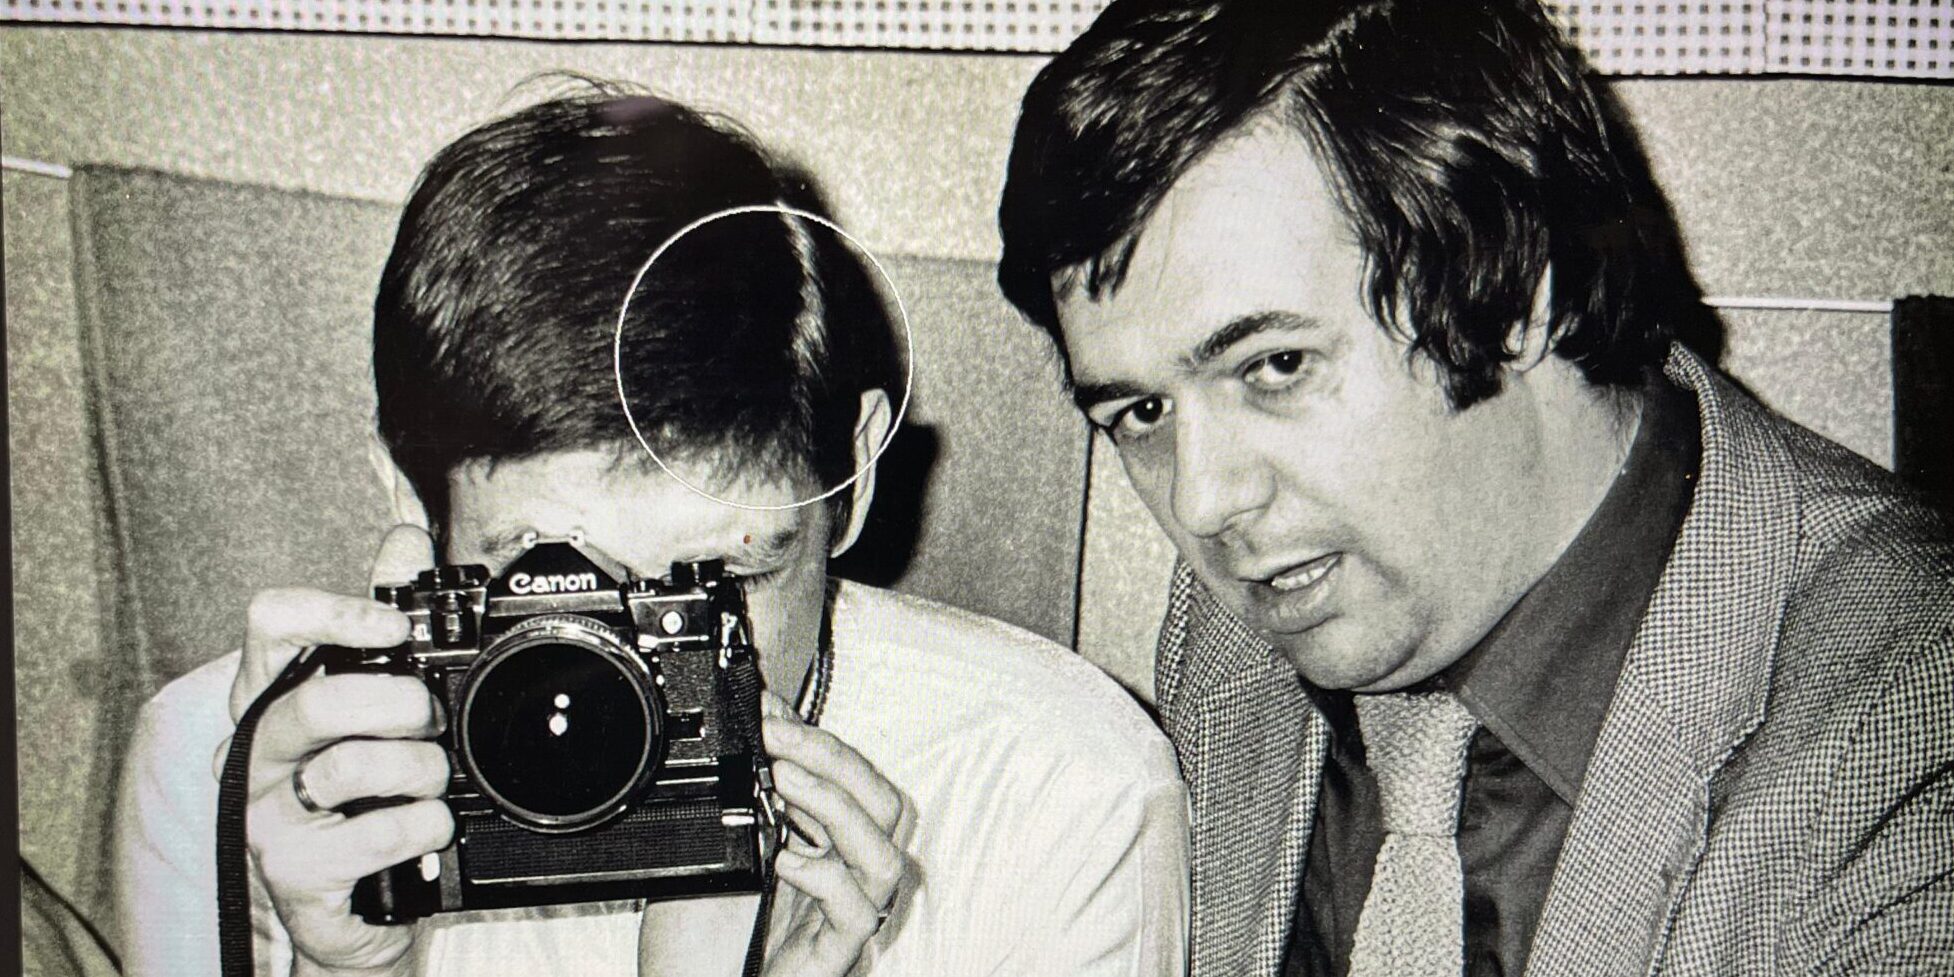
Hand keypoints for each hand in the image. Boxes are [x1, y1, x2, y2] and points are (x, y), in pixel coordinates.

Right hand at [218, 525, 449, 976]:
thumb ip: (384, 619)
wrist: (354, 900)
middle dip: (399, 705)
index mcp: (272, 694)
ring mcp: (265, 815)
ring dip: (418, 771)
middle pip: (316, 699)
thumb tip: (405, 538)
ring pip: (346, 768)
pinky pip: (368, 836)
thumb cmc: (360, 790)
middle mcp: (255, 750)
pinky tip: (430, 828)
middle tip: (431, 720)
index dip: (335, 612)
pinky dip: (419, 827)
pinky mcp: (292, 875)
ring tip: (434, 780)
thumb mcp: (374, 701)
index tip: (396, 626)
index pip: (272, 623)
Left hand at [639, 694, 908, 976]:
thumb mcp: (715, 844)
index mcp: (823, 843)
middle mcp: (842, 874)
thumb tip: (749, 720)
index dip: (818, 739)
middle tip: (777, 737)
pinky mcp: (835, 954)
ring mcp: (843, 915)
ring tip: (783, 780)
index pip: (852, 778)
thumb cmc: (702, 936)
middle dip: (833, 759)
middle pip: (883, 804)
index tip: (769, 711)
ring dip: (837, 806)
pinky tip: (783, 860)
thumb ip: (738, 790)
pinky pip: (857, 912)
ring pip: (882, 854)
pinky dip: (825, 878)